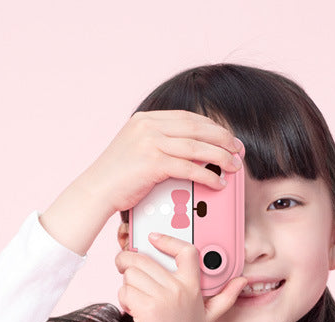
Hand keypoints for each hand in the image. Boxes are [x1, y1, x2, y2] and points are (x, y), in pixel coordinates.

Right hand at [39, 111, 243, 255]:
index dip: (212, 128)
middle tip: (238, 150)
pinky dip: (207, 175)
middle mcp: (148, 126)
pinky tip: (218, 182)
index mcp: (146, 119)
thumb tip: (187, 151)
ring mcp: (150, 142)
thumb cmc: (116, 178)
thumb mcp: (136, 150)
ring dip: (220, 157)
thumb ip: (158, 144)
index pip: (188, 118)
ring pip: (196, 146)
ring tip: (234, 166)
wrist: (96, 191)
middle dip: (222, 139)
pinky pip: (189, 167)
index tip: (226, 138)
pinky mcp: (152, 162)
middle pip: (196, 128)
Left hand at [115, 232, 247, 321]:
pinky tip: (133, 310)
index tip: (153, 237)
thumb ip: (225, 297)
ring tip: (136, 298)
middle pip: (145, 259)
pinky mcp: (147, 307)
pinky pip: (126, 290)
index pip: (186, 252)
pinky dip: (124, 300)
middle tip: (125, 269)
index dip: (167, 240)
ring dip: (128, 285)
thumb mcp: (208, 316)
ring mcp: (164, 298)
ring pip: (131, 273)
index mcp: (193, 286)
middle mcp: (180, 289)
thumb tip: (241, 282)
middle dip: (129, 263)